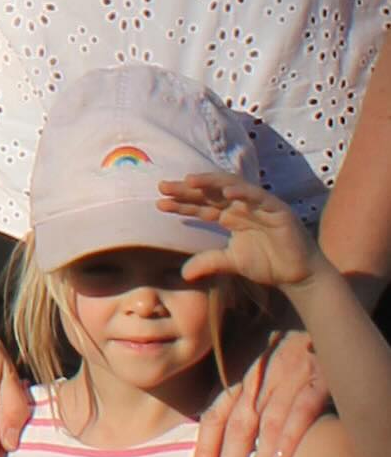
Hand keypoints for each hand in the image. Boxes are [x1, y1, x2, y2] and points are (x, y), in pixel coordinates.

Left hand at [159, 166, 320, 300]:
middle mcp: (243, 206)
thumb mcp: (232, 262)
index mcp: (231, 216)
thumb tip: (183, 274)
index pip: (202, 205)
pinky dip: (243, 193)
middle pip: (211, 193)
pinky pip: (258, 197)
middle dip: (188, 189)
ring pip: (232, 188)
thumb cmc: (268, 264)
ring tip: (189, 181)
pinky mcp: (277, 209)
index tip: (159, 202)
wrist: (297, 275)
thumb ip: (209, 263)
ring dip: (211, 183)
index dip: (182, 203)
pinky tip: (226, 193)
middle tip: (163, 186)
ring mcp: (260, 205)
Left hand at [190, 325, 326, 456]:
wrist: (308, 297)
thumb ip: (227, 383)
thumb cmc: (273, 333)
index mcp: (237, 374)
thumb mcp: (242, 350)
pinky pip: (302, 409)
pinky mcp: (316, 376)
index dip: (206, 445)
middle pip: (239, 426)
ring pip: (268, 423)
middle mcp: (258, 378)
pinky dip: (290, 434)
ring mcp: (287, 377)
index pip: (215, 414)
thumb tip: (206, 414)